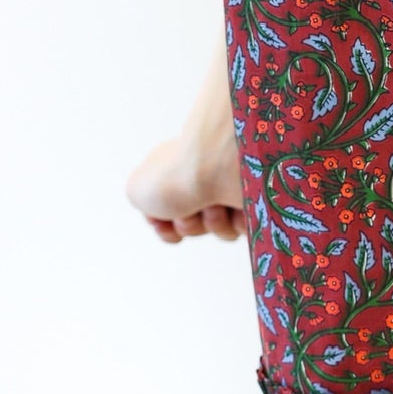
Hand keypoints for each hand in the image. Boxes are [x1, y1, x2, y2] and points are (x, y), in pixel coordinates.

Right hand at [126, 126, 245, 243]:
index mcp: (177, 168)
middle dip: (190, 224)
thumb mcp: (136, 188)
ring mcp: (231, 184)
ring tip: (215, 205)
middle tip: (191, 210)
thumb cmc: (177, 175)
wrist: (218, 165)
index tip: (164, 221)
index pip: (167, 211)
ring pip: (219, 229)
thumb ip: (141, 198)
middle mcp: (205, 175)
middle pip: (193, 224)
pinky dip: (237, 222)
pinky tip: (235, 206)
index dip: (164, 224)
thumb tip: (161, 212)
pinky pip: (245, 227)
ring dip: (213, 223)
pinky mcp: (256, 193)